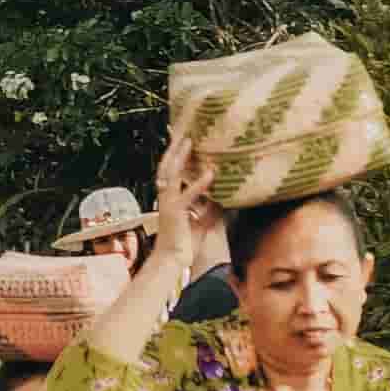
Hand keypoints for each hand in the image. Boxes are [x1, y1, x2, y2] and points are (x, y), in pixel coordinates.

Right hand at [151, 123, 213, 261]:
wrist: (172, 261)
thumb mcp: (203, 221)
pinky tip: (211, 173)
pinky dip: (199, 183)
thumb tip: (224, 196)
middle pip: (167, 164)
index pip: (171, 169)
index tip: (181, 136)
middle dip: (173, 146)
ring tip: (190, 140)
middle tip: (182, 129)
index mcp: (169, 197)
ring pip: (171, 172)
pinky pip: (188, 194)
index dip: (175, 153)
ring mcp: (168, 202)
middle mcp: (165, 196)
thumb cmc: (185, 244)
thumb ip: (210, 207)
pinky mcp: (175, 212)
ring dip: (180, 155)